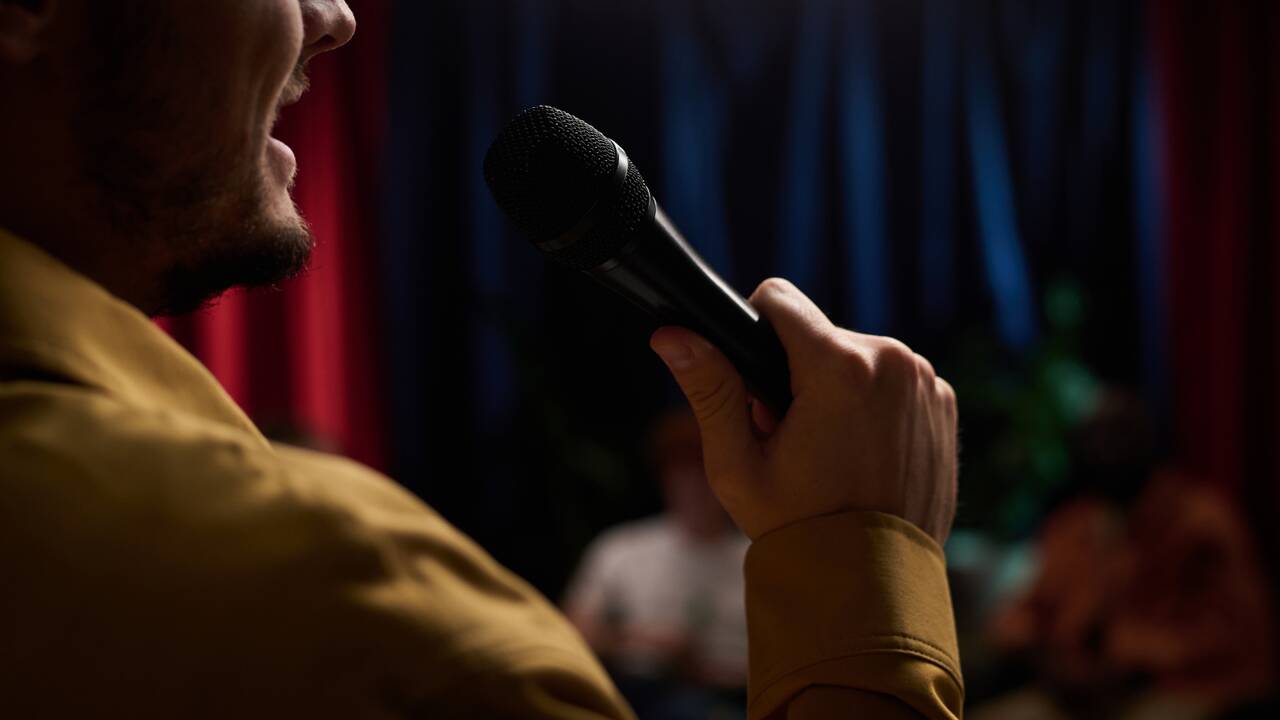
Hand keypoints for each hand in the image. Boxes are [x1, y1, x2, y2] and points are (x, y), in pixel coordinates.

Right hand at [650, 278, 957, 545]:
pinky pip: (893, 379)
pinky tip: (864, 455)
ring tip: (829, 451)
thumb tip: (672, 334)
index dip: (756, 332)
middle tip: (792, 438)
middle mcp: (892, 359)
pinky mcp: (944, 401)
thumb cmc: (799, 527)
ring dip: (838, 389)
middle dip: (797, 373)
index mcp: (840, 367)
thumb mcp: (737, 464)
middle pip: (819, 335)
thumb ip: (709, 389)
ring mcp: (926, 380)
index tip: (757, 383)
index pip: (779, 299)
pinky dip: (874, 405)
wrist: (873, 583)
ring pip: (857, 356)